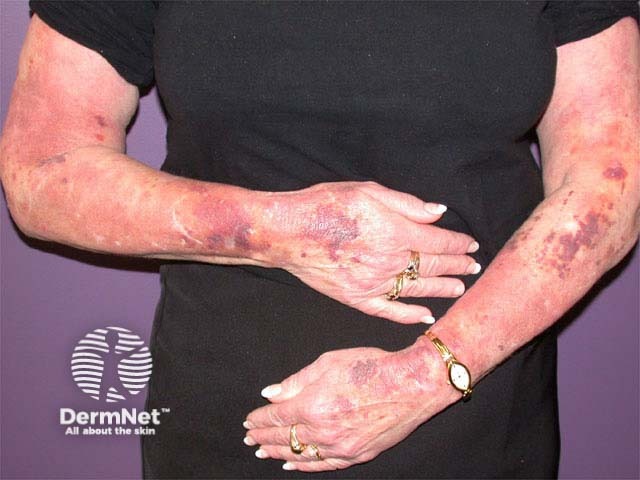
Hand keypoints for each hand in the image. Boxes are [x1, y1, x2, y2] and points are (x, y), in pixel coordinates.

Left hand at [243, 346, 454, 471]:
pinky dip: (304, 466)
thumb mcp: (329, 362)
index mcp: (314, 406)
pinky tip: (291, 465)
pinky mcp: (357, 454)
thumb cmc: (372, 367)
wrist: (412, 384)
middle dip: (263, 438)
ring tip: (262, 452)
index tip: (249, 420)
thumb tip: (270, 394)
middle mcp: (324, 431)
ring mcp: (341, 447)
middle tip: (249, 438)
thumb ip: (297, 381)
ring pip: (301, 455)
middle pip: (285, 438)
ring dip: (278, 454)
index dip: (260, 420)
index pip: (277, 417)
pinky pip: (323, 465)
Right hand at [264, 181, 479, 323]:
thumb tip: (439, 213)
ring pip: (418, 288)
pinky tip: (426, 314)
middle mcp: (390, 260)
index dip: (458, 243)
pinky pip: (389, 311)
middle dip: (458, 265)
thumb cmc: (325, 205)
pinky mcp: (357, 298)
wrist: (287, 232)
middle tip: (473, 266)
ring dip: (443, 288)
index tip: (471, 244)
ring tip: (460, 287)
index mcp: (396, 231)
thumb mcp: (368, 191)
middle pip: (434, 265)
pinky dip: (409, 314)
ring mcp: (374, 283)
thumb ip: (407, 204)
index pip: (439, 241)